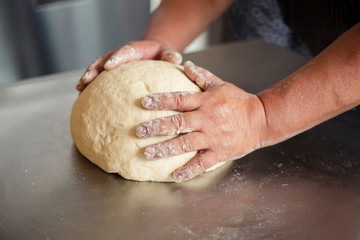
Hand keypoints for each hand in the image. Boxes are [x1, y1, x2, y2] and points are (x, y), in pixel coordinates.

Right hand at [76, 40, 181, 90]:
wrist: (152, 53)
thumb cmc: (161, 54)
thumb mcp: (167, 52)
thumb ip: (170, 55)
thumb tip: (175, 59)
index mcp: (133, 50)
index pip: (123, 53)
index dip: (115, 58)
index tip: (108, 67)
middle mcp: (119, 55)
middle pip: (103, 60)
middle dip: (95, 69)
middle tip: (87, 79)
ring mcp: (112, 64)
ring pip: (97, 69)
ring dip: (87, 77)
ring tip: (79, 88)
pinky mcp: (109, 74)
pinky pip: (98, 79)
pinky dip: (90, 86)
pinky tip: (83, 97)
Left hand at [136, 61, 267, 181]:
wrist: (261, 119)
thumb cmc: (240, 102)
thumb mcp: (221, 85)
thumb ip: (202, 76)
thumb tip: (185, 64)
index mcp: (205, 102)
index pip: (179, 99)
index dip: (161, 100)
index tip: (144, 102)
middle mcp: (206, 120)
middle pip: (178, 123)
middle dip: (157, 127)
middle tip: (139, 131)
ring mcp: (212, 137)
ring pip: (186, 144)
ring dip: (166, 149)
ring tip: (148, 154)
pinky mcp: (219, 152)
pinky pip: (202, 163)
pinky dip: (189, 170)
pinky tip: (175, 176)